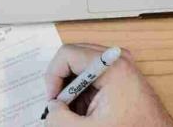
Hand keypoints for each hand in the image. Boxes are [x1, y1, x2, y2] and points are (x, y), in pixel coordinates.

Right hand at [43, 44, 172, 126]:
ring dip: (72, 89)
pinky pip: (92, 74)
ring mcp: (119, 64)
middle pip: (73, 57)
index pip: (67, 54)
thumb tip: (52, 107)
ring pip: (81, 67)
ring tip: (75, 112)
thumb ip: (61, 118)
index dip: (53, 77)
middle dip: (62, 84)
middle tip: (60, 106)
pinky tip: (86, 110)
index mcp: (111, 66)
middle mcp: (116, 59)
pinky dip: (83, 91)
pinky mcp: (120, 73)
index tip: (53, 99)